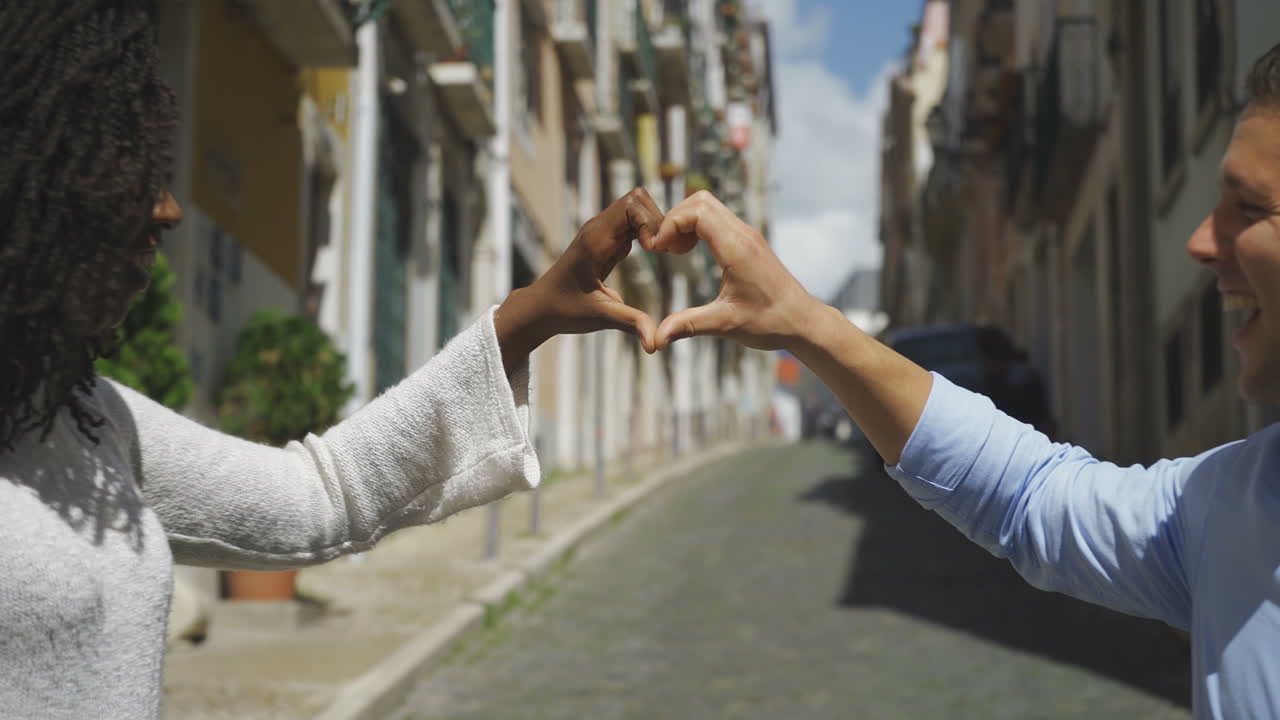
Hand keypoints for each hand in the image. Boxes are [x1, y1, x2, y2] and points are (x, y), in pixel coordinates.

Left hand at [495, 188, 663, 371]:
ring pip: (637, 206)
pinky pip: (633, 220)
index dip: (652, 222)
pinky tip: (654, 252)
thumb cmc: (564, 310)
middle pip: (638, 198)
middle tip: (667, 250)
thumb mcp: (599, 317)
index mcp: (596, 240)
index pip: (632, 204)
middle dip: (658, 220)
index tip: (657, 250)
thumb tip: (656, 344)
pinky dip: (648, 231)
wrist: (541, 306)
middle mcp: (599, 228)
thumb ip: (629, 324)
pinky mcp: (608, 238)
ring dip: (655, 224)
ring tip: (663, 251)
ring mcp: (603, 231)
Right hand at [652, 191, 820, 351]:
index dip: (670, 224)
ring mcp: (746, 234)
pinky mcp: (747, 240)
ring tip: (674, 251)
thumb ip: (688, 326)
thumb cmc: (771, 322)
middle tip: (663, 248)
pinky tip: (690, 252)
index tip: (658, 249)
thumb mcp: (725, 325)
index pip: (696, 211)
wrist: (803, 321)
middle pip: (699, 200)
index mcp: (736, 248)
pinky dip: (697, 227)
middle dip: (674, 218)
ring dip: (684, 221)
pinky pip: (716, 218)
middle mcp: (742, 234)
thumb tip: (656, 339)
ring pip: (707, 206)